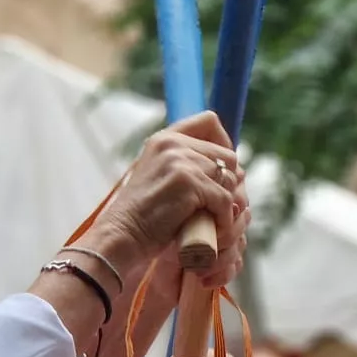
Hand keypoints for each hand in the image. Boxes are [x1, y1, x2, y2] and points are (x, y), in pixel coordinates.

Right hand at [92, 111, 248, 270]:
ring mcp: (181, 162)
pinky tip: (213, 230)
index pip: (209, 121)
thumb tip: (233, 169)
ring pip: (230, 179)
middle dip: (230, 184)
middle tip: (219, 207)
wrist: (122, 235)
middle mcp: (173, 144)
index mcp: (166, 139)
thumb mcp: (160, 176)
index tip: (222, 169)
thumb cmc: (144, 215)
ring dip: (228, 205)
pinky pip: (225, 200)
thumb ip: (186, 164)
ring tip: (214, 221)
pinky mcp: (188, 183)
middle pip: (228, 157)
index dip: (224, 143)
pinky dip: (224, 219)